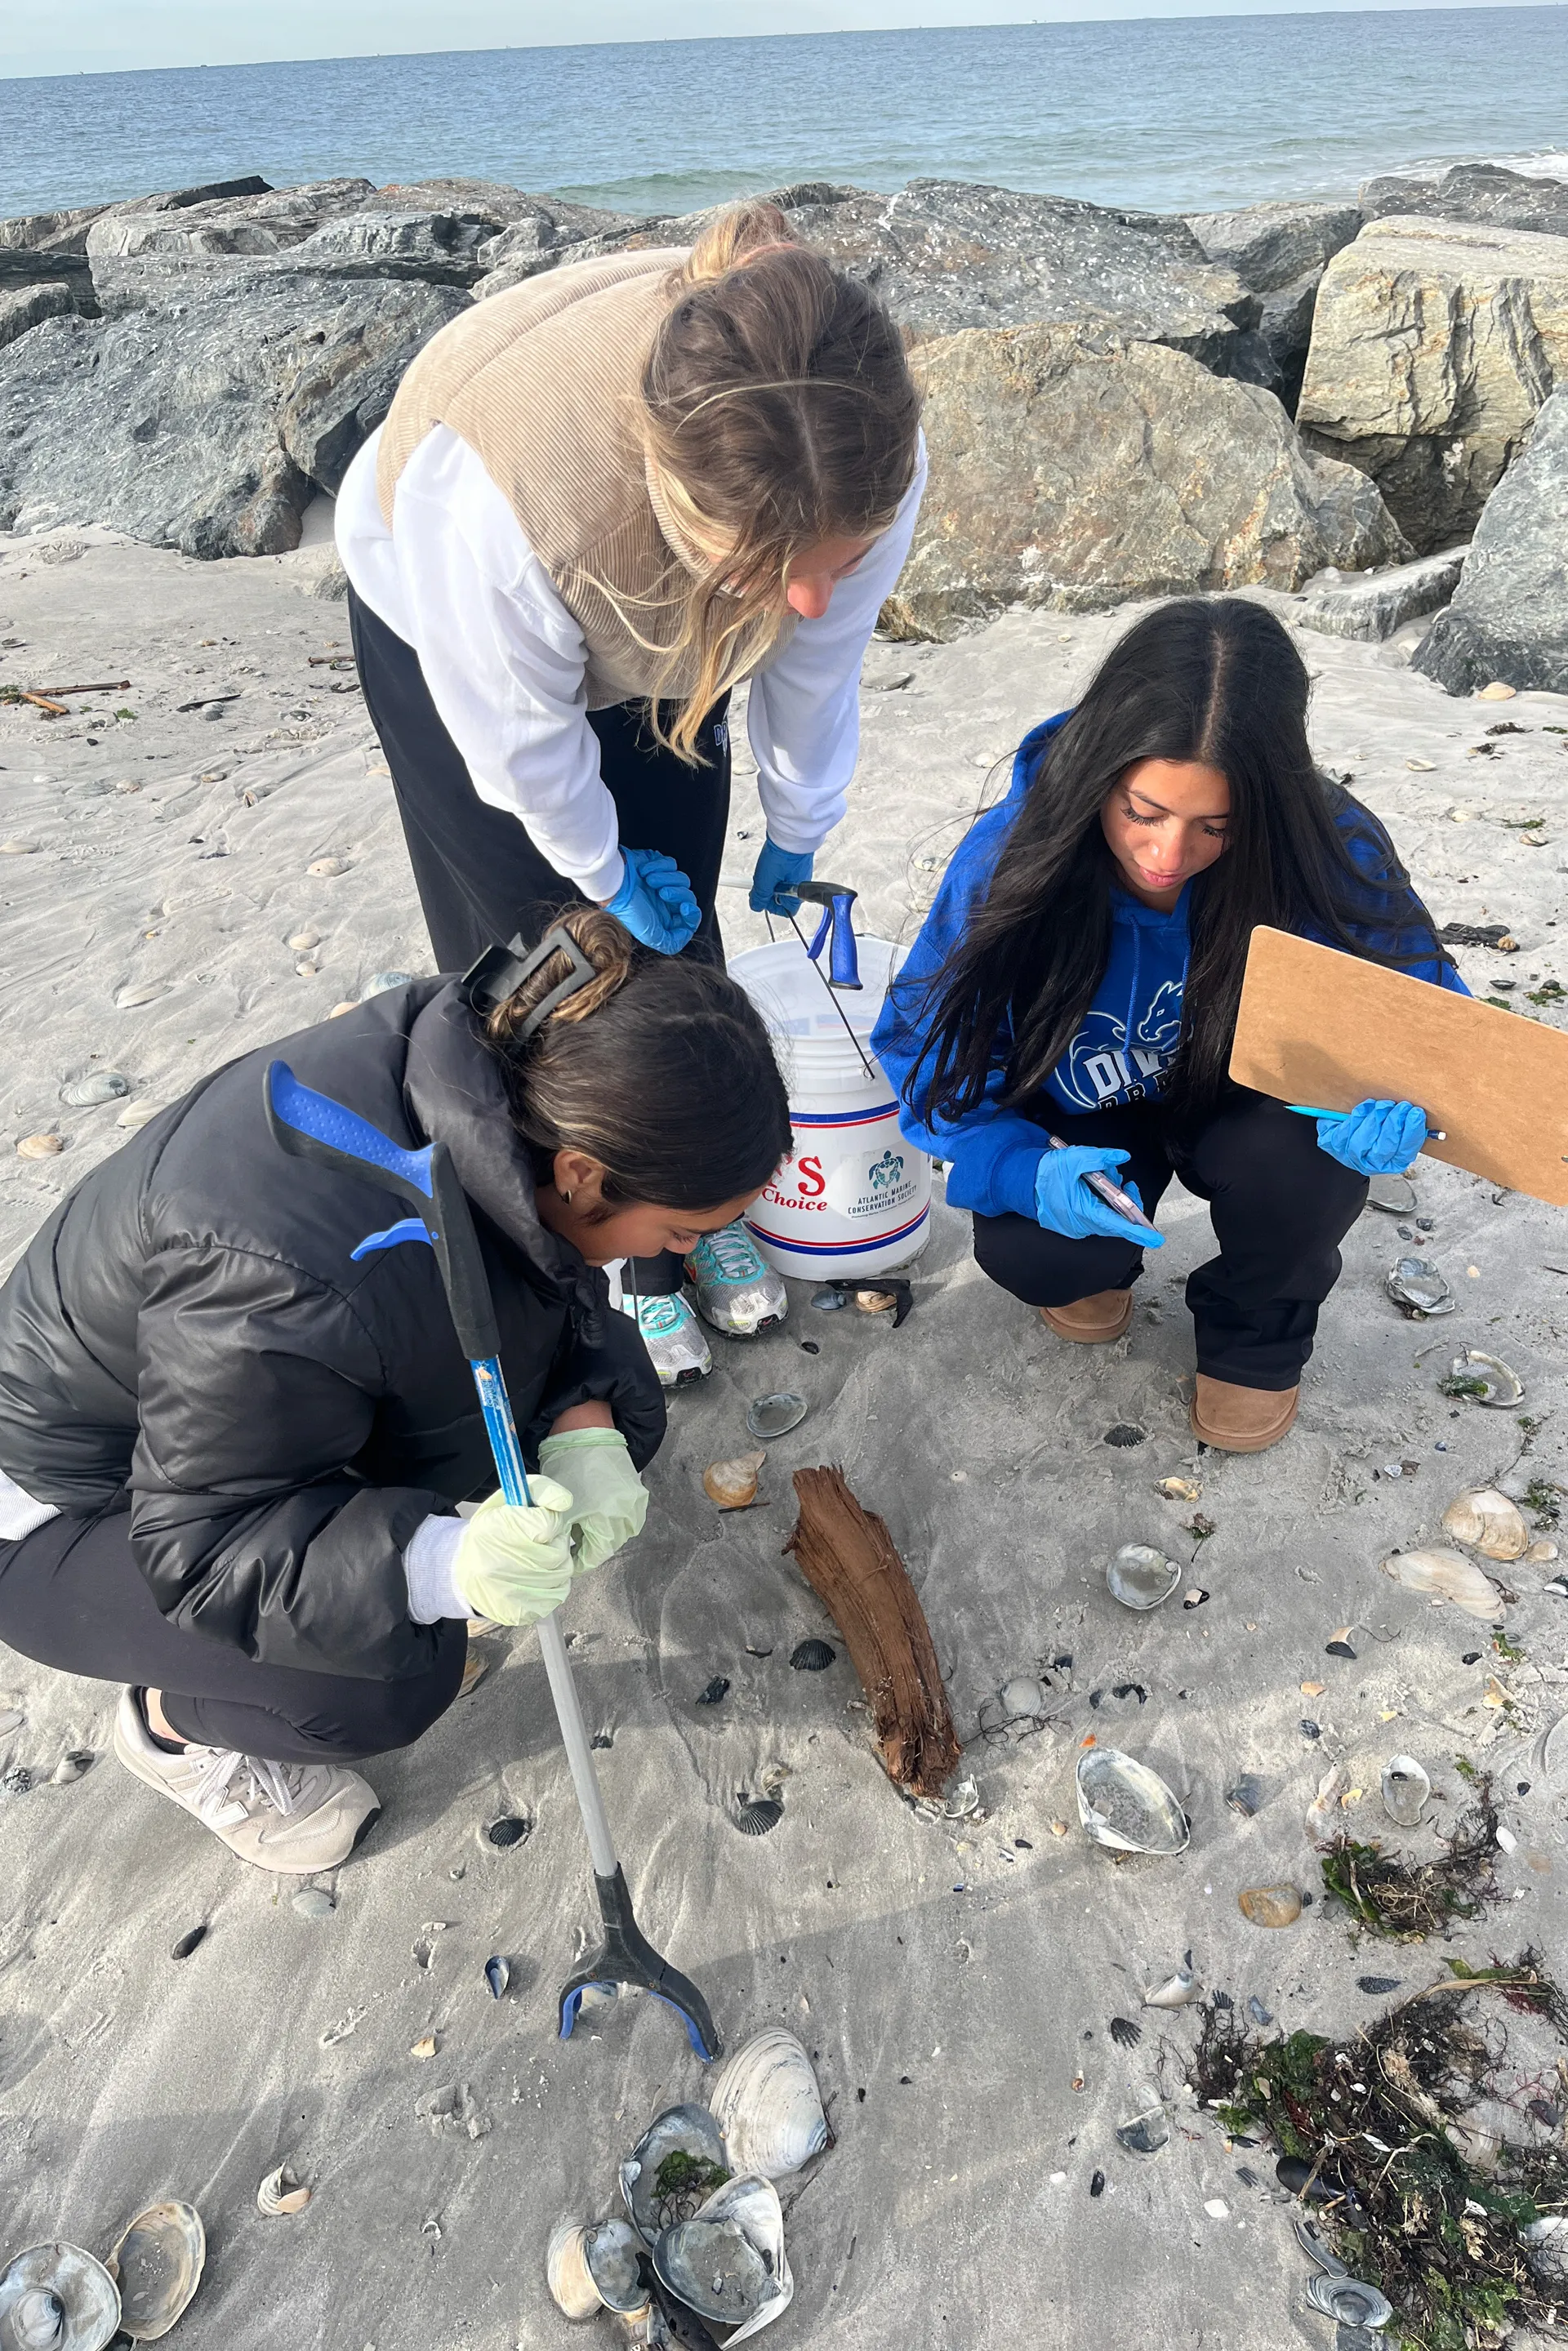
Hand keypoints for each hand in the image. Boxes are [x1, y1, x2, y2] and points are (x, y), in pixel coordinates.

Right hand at [451, 1478, 575, 1626]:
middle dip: (555, 1542)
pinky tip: (536, 1578)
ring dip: (556, 1563)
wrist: (465, 1574)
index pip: (548, 1524)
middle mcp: (503, 1565)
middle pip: (559, 1550)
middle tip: (538, 1542)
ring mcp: (514, 1593)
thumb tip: (564, 1501)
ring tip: (537, 1559)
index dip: (549, 1521)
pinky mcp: (523, 1612)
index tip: (539, 1523)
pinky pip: (559, 1593)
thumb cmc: (490, 1534)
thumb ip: (540, 1490)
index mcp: (497, 1531)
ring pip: (563, 1571)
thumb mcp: (506, 1500)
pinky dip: (553, 1584)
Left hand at [538, 1427, 648, 1575]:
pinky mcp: (638, 1491)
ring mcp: (636, 1501)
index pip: (597, 1555)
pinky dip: (615, 1519)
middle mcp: (628, 1512)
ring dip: (605, 1534)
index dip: (580, 1561)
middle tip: (574, 1544)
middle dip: (592, 1547)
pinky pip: (628, 1515)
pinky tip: (599, 1512)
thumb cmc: (569, 1467)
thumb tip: (567, 1555)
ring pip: (621, 1531)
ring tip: (586, 1527)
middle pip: (611, 1544)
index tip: (569, 1563)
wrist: (586, 1432)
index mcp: (608, 1518)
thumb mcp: (562, 1509)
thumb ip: (565, 1537)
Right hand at [604, 847, 700, 954]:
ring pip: (682, 879)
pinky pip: (671, 864)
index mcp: (666, 918)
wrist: (614, 883)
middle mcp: (666, 902)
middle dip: (678, 894)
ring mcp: (663, 883)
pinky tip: (645, 872)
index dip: (693, 914)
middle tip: (663, 893)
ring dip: (666, 879)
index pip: (692, 918)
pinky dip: (658, 867)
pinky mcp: (658, 866)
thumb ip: (670, 943)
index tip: (686, 908)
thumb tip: (685, 933)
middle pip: (689, 897)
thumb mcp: (650, 936)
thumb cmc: (628, 909)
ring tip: (650, 881)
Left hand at [749, 839, 814, 914]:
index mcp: (797, 895)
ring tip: (766, 870)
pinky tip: (771, 863)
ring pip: (782, 884)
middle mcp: (801, 885)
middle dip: (769, 892)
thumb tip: (756, 905)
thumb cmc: (783, 856)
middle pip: (782, 897)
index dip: (771, 906)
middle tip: (761, 883)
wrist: (791, 834)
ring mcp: (799, 873)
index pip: (785, 911)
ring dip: (771, 880)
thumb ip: (759, 897)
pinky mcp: (796, 862)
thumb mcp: (765, 881)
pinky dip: (775, 870)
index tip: (761, 898)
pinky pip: (784, 872)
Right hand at [1033, 1146, 1162, 1245]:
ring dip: (1112, 1202)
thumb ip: (1102, 1157)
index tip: (1155, 1238)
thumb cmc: (1046, 1172)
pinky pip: (1095, 1219)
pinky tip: (1095, 1190)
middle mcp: (1080, 1225)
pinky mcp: (1072, 1225)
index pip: (1118, 1224)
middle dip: (1126, 1202)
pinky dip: (1101, 1205)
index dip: (1139, 1232)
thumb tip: (1122, 1156)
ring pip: (1105, 1218)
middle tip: (1126, 1184)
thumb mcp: (1075, 1157)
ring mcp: (1075, 1227)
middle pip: (1115, 1220)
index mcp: (1083, 1211)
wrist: (1022, 1182)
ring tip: (1104, 1181)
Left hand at [1315, 1098, 1426, 1175]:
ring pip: (1364, 1142)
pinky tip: (1367, 1106)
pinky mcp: (1334, 1145)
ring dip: (1376, 1120)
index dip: (1412, 1133)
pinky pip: (1345, 1132)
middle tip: (1402, 1106)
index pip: (1405, 1152)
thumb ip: (1406, 1124)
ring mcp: (1351, 1156)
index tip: (1416, 1114)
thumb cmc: (1372, 1128)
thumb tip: (1420, 1112)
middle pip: (1385, 1147)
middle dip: (1395, 1124)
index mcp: (1392, 1162)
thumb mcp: (1393, 1129)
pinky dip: (1358, 1117)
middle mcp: (1371, 1164)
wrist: (1342, 1128)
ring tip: (1384, 1105)